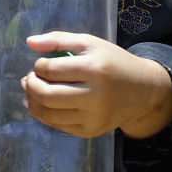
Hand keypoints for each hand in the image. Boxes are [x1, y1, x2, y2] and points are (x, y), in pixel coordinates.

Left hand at [21, 32, 171, 139]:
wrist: (143, 91)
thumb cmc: (112, 62)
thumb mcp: (90, 43)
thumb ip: (59, 40)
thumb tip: (30, 42)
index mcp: (95, 69)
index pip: (52, 70)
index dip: (38, 66)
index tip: (39, 64)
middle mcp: (95, 96)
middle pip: (47, 95)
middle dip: (31, 85)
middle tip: (28, 78)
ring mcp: (93, 117)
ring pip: (49, 114)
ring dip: (32, 101)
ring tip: (30, 91)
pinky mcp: (91, 131)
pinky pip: (58, 126)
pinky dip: (44, 115)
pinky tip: (41, 105)